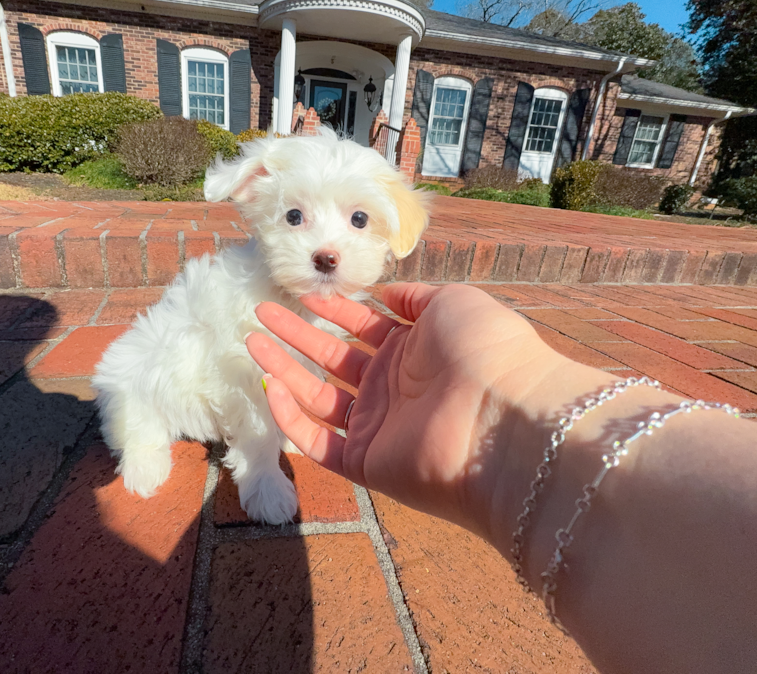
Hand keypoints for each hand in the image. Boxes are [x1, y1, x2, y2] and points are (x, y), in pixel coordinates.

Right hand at [245, 283, 608, 542]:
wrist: (504, 418)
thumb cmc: (484, 351)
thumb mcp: (453, 303)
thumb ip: (416, 297)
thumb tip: (386, 293)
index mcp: (416, 351)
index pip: (365, 327)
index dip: (334, 310)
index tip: (304, 295)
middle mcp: (395, 389)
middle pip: (335, 359)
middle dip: (298, 336)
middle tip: (262, 313)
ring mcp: (380, 427)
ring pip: (319, 398)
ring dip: (285, 370)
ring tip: (252, 341)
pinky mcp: (368, 463)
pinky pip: (320, 443)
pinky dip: (293, 419)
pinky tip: (271, 387)